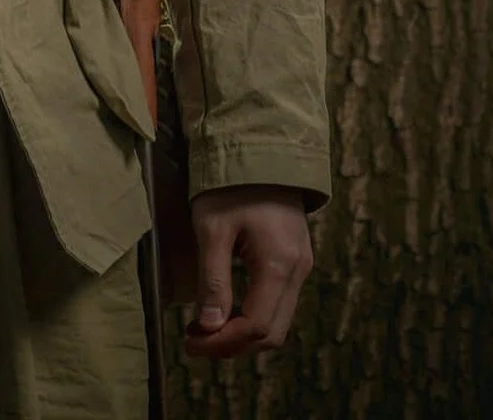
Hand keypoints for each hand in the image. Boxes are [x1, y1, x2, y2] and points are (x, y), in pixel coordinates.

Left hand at [183, 184, 312, 358]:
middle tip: (195, 339)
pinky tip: (228, 307)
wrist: (261, 148)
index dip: (222, 343)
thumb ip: (213, 280)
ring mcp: (302, 265)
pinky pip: (280, 302)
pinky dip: (254, 315)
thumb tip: (209, 326)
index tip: (190, 342)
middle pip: (271, 332)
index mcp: (279, 265)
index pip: (255, 327)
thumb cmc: (231, 185)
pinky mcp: (297, 258)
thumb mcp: (212, 228)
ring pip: (278, 321)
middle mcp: (298, 271)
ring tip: (206, 327)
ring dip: (243, 333)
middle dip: (232, 344)